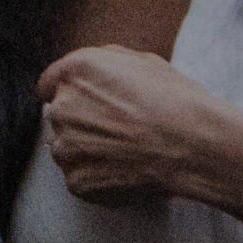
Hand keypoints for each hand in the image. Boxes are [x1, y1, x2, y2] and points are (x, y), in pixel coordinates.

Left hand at [36, 48, 242, 239]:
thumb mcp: (144, 62)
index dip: (70, 94)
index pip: (49, 83)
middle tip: (119, 130)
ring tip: (126, 152)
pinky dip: (99, 177)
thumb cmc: (176, 101)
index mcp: (75, 72)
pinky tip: (127, 170)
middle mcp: (63, 107)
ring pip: (68, 149)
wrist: (193, 146)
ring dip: (88, 151)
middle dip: (83, 122)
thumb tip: (93, 72)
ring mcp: (66, 147)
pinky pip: (81, 178)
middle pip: (61, 117)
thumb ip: (106, 63)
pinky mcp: (76, 180)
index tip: (82, 105)